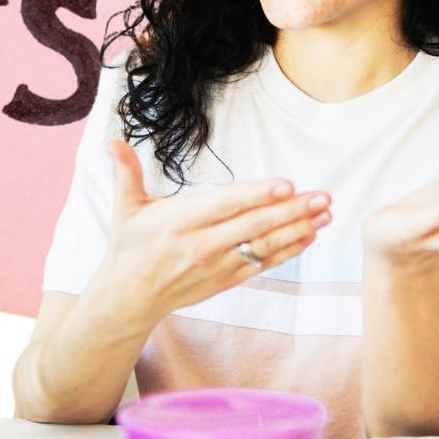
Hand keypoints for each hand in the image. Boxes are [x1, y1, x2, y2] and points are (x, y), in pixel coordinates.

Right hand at [94, 137, 331, 322]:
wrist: (129, 298)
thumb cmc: (129, 247)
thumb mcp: (124, 208)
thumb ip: (125, 172)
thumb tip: (112, 140)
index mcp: (179, 221)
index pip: (225, 205)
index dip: (256, 195)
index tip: (285, 184)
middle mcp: (201, 245)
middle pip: (253, 226)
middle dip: (291, 210)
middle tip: (323, 196)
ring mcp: (216, 265)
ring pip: (264, 246)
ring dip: (298, 229)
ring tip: (326, 214)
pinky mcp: (226, 280)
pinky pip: (262, 264)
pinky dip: (288, 251)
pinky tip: (310, 235)